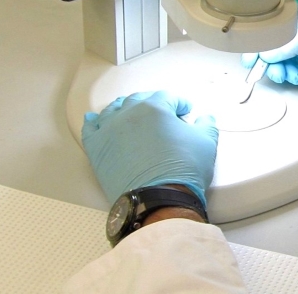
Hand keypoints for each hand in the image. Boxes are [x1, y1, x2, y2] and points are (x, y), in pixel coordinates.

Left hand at [81, 91, 217, 205]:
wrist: (159, 200)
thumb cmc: (181, 171)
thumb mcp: (206, 142)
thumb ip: (206, 124)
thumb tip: (205, 119)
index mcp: (155, 108)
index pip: (168, 97)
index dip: (179, 103)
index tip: (185, 110)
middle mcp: (129, 114)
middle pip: (139, 99)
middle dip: (152, 102)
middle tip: (162, 112)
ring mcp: (109, 131)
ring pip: (113, 110)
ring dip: (124, 109)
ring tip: (131, 113)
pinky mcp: (97, 150)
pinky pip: (90, 129)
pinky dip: (93, 122)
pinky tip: (96, 120)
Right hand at [241, 0, 297, 84]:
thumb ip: (284, 47)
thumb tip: (261, 58)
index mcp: (293, 8)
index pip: (264, 22)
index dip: (254, 41)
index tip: (251, 59)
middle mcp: (293, 23)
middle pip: (267, 44)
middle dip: (269, 62)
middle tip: (277, 74)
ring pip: (276, 58)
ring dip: (282, 71)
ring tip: (296, 77)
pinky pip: (288, 66)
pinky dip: (292, 73)